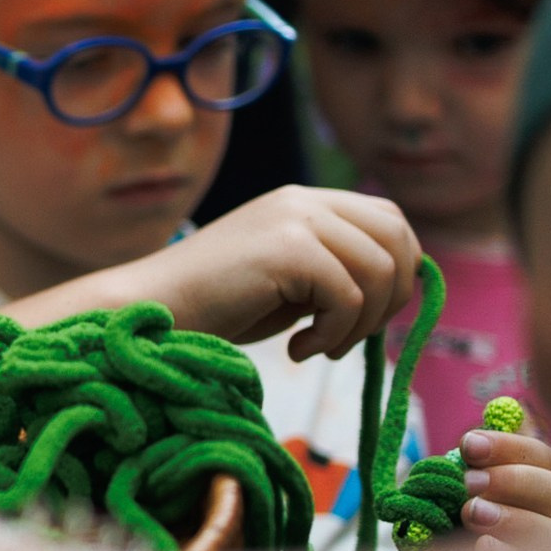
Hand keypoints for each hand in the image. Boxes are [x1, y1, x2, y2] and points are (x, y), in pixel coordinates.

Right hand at [72, 185, 421, 359]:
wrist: (152, 310)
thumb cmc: (213, 306)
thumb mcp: (287, 280)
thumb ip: (334, 271)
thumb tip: (397, 288)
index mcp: (303, 201)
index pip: (390, 220)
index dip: (398, 269)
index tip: (367, 315)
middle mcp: (303, 200)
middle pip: (398, 240)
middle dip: (391, 299)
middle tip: (347, 337)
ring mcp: (295, 218)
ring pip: (382, 271)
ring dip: (361, 324)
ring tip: (319, 346)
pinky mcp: (288, 248)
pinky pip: (349, 297)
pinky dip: (333, 335)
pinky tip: (297, 349)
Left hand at [458, 428, 550, 550]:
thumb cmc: (470, 550)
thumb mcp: (475, 507)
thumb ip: (490, 467)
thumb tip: (509, 412)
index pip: (550, 464)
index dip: (511, 448)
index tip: (469, 443)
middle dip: (516, 482)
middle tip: (470, 481)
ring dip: (518, 519)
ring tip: (472, 513)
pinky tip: (484, 546)